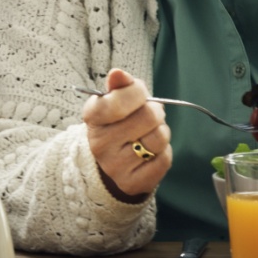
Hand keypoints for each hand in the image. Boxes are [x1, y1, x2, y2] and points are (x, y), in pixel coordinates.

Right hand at [82, 68, 171, 201]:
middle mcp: (99, 144)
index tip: (138, 94)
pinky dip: (163, 152)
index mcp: (93, 117)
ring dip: (161, 133)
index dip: (138, 92)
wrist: (110, 162)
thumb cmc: (117, 123)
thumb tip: (118, 74)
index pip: (123, 98)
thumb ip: (119, 85)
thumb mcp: (114, 100)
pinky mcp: (132, 183)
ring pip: (159, 139)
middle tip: (149, 116)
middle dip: (156, 112)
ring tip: (149, 134)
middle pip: (149, 117)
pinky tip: (150, 153)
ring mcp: (115, 166)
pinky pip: (164, 160)